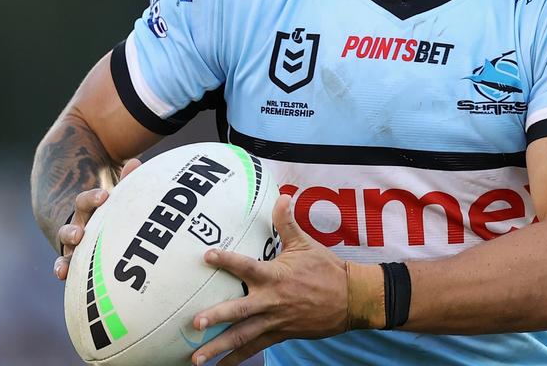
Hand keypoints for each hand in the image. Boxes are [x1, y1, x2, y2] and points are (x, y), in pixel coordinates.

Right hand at [53, 158, 141, 279]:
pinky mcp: (74, 259)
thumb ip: (126, 181)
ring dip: (66, 255)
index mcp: (86, 209)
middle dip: (73, 230)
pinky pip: (66, 264)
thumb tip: (136, 163)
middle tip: (79, 234)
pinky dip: (62, 269)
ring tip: (65, 265)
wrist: (92, 221)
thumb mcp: (116, 196)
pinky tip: (62, 275)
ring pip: (66, 247)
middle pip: (72, 226)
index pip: (85, 201)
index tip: (104, 196)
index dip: (92, 198)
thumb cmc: (110, 208)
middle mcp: (77, 225)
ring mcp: (73, 243)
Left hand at [188, 194, 364, 364]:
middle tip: (194, 324)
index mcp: (275, 275)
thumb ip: (287, 223)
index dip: (227, 260)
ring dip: (219, 347)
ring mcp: (275, 320)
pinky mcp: (281, 334)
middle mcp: (272, 300)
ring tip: (196, 358)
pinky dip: (237, 359)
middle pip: (239, 310)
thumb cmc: (326, 269)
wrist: (351, 299)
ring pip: (243, 336)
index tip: (207, 256)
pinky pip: (255, 348)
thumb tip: (282, 196)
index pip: (246, 266)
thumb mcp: (306, 244)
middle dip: (216, 317)